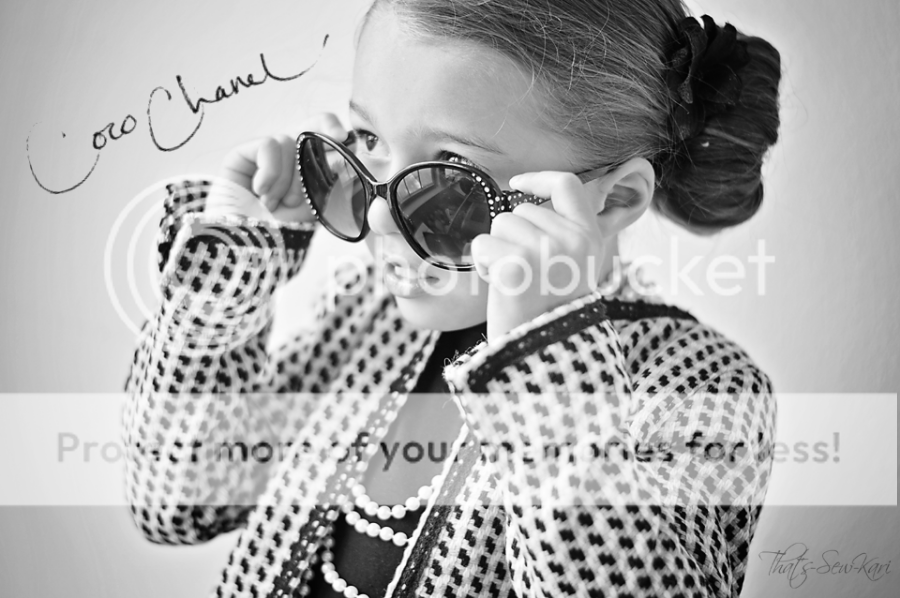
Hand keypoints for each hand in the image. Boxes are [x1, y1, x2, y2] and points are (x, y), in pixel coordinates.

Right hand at [204, 113, 348, 223]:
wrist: (246, 250)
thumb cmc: (280, 236)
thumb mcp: (315, 208)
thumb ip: (330, 182)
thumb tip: (346, 156)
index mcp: (307, 173)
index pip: (324, 139)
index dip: (334, 130)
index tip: (344, 137)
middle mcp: (287, 161)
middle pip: (310, 124)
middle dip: (323, 133)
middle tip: (334, 144)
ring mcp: (263, 158)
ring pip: (289, 142)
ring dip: (288, 179)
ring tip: (274, 204)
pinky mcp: (240, 156)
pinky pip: (269, 145)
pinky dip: (270, 172)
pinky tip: (261, 192)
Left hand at [471, 172, 603, 341]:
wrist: (544, 352)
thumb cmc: (550, 310)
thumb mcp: (573, 266)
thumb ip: (560, 232)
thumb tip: (526, 198)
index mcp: (590, 237)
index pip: (567, 185)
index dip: (539, 179)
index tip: (518, 184)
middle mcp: (571, 240)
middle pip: (521, 210)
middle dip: (511, 235)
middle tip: (523, 272)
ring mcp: (544, 250)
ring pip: (500, 224)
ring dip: (496, 250)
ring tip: (513, 280)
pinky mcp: (515, 265)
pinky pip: (482, 244)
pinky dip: (481, 263)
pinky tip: (497, 284)